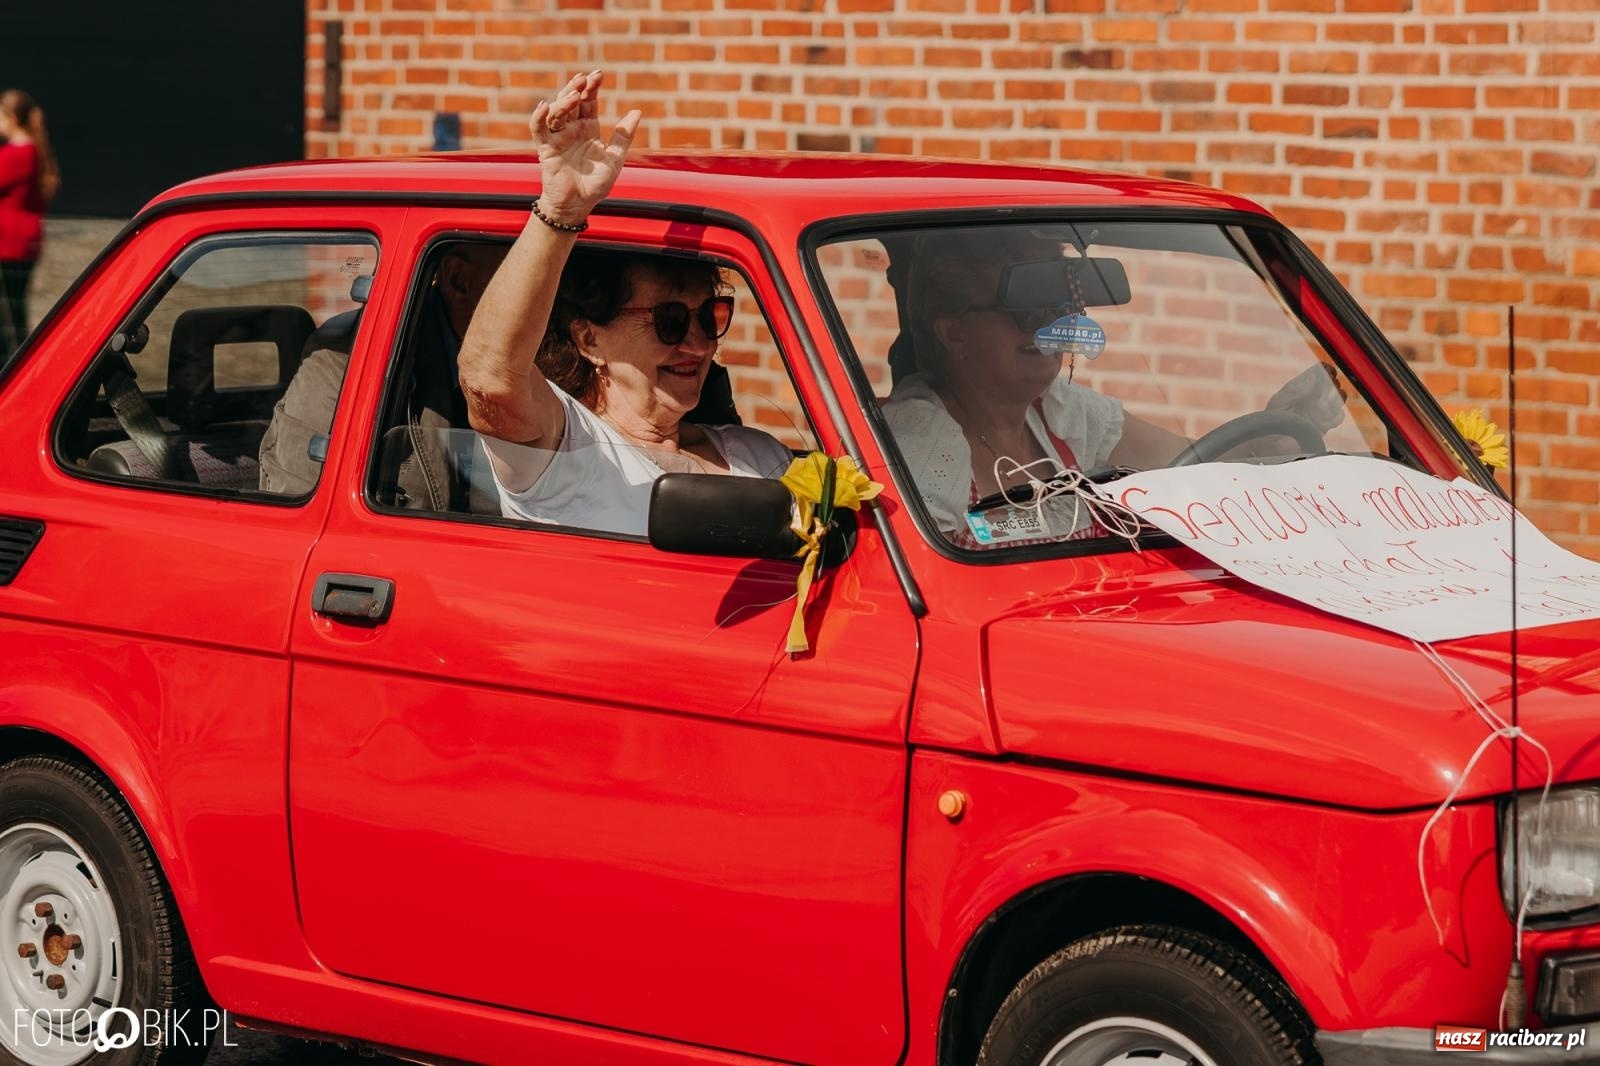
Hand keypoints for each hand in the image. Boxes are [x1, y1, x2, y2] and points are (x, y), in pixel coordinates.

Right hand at [530, 70, 641, 227]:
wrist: (578, 205)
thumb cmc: (596, 184)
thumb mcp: (615, 158)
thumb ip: (623, 136)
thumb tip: (637, 112)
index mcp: (588, 129)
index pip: (588, 102)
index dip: (592, 88)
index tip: (598, 75)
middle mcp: (572, 129)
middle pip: (570, 101)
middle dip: (576, 88)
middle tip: (585, 79)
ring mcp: (558, 137)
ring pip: (556, 112)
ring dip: (563, 101)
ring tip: (574, 95)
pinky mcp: (546, 148)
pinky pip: (539, 129)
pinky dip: (539, 117)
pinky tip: (544, 106)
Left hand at [1266, 362, 1345, 431]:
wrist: (1272, 443)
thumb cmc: (1272, 420)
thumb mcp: (1280, 402)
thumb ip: (1295, 390)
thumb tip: (1312, 377)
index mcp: (1302, 385)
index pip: (1320, 371)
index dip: (1327, 371)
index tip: (1330, 375)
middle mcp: (1313, 395)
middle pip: (1334, 385)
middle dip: (1333, 390)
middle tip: (1322, 401)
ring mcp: (1320, 409)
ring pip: (1339, 399)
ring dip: (1334, 404)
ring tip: (1321, 411)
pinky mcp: (1325, 423)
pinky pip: (1339, 417)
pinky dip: (1334, 418)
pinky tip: (1323, 422)